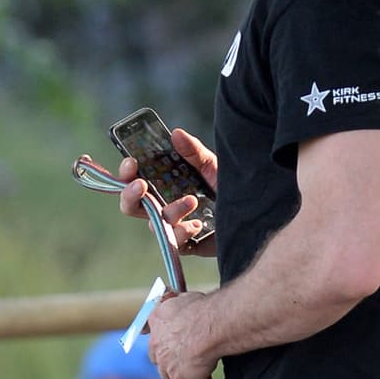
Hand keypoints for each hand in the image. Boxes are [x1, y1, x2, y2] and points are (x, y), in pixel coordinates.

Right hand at [119, 128, 218, 255]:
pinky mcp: (186, 244)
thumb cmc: (230, 188)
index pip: (134, 179)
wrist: (252, 212)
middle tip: (142, 185)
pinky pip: (174, 242)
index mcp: (164, 185)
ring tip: (192, 201)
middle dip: (130, 195)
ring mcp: (173, 226)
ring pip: (154, 223)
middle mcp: (164, 206)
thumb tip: (176, 134)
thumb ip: (194, 151)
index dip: (127, 172)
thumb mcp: (212, 165)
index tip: (132, 163)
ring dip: (171, 211)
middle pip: (132, 205)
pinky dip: (183, 231)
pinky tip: (198, 225)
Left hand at [147, 292, 217, 378]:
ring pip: (167, 374)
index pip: (150, 333)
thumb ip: (170, 300)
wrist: (210, 326)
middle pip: (156, 358)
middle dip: (166, 359)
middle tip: (180, 358)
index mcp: (156, 321)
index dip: (158, 339)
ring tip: (190, 374)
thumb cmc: (200, 308)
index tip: (158, 342)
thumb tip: (165, 291)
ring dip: (176, 375)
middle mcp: (156, 344)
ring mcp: (167, 364)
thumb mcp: (179, 297)